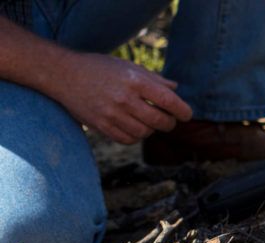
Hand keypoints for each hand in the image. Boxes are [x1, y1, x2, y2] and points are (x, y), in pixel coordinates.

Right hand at [49, 52, 192, 144]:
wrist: (63, 74)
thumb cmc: (100, 68)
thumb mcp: (128, 67)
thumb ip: (154, 79)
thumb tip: (176, 88)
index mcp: (135, 81)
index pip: (169, 101)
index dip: (182, 111)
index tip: (186, 115)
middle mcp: (124, 99)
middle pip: (160, 122)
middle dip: (169, 123)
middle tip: (168, 120)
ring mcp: (112, 114)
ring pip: (145, 133)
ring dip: (151, 130)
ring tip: (147, 120)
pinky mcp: (101, 126)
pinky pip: (128, 139)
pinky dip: (136, 136)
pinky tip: (134, 127)